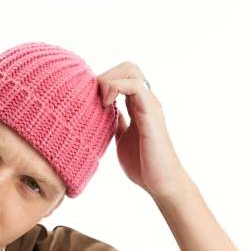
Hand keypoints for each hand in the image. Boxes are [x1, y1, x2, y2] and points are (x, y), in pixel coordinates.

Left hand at [97, 61, 189, 198]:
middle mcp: (145, 101)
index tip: (90, 100)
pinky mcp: (150, 113)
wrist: (161, 182)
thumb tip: (103, 116)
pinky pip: (135, 86)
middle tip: (93, 98)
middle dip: (105, 75)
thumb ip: (116, 125)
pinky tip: (106, 105)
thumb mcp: (122, 140)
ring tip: (100, 101)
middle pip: (127, 67)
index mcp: (138, 107)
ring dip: (109, 79)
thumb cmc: (143, 165)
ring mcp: (149, 105)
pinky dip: (116, 87)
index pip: (122, 77)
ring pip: (131, 70)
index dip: (104, 81)